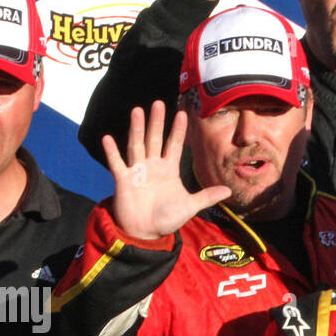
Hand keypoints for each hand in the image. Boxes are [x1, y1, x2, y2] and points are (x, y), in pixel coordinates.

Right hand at [103, 101, 230, 239]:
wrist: (146, 233)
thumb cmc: (166, 218)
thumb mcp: (189, 207)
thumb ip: (206, 197)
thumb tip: (228, 191)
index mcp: (168, 169)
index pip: (174, 145)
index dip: (178, 130)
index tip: (183, 113)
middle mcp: (152, 166)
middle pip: (154, 139)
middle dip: (157, 122)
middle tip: (159, 103)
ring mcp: (137, 171)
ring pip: (137, 145)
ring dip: (136, 129)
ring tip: (137, 111)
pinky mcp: (123, 180)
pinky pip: (117, 164)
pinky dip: (112, 152)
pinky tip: (107, 138)